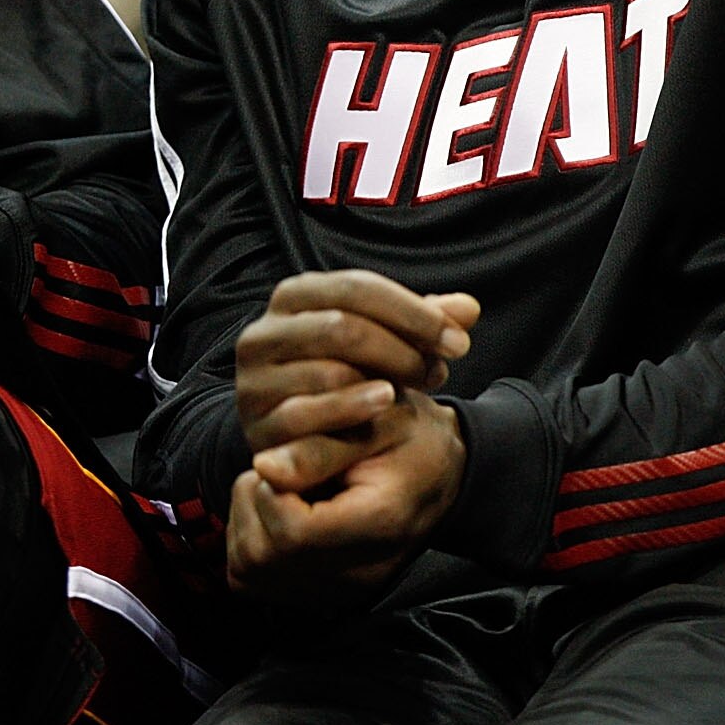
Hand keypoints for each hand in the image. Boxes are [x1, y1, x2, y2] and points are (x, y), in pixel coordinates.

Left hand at [226, 389, 465, 604]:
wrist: (442, 474)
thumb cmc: (411, 438)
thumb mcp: (378, 421)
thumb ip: (320, 447)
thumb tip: (263, 466)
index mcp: (380, 525)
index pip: (292, 533)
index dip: (271, 490)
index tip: (287, 458)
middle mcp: (359, 573)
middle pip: (264, 557)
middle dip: (253, 504)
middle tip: (279, 467)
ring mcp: (338, 592)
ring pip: (248, 571)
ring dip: (247, 521)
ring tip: (280, 488)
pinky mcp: (320, 596)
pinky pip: (251, 579)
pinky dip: (249, 542)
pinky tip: (276, 513)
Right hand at [234, 270, 478, 484]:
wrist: (294, 436)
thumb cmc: (343, 375)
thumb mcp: (381, 342)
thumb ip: (422, 324)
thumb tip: (470, 309)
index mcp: (294, 296)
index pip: (359, 288)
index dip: (414, 313)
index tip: (460, 341)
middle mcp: (264, 332)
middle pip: (343, 327)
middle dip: (402, 350)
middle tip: (439, 371)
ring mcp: (254, 380)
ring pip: (328, 373)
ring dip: (384, 385)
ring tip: (414, 395)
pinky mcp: (256, 425)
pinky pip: (309, 417)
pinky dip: (355, 414)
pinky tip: (386, 412)